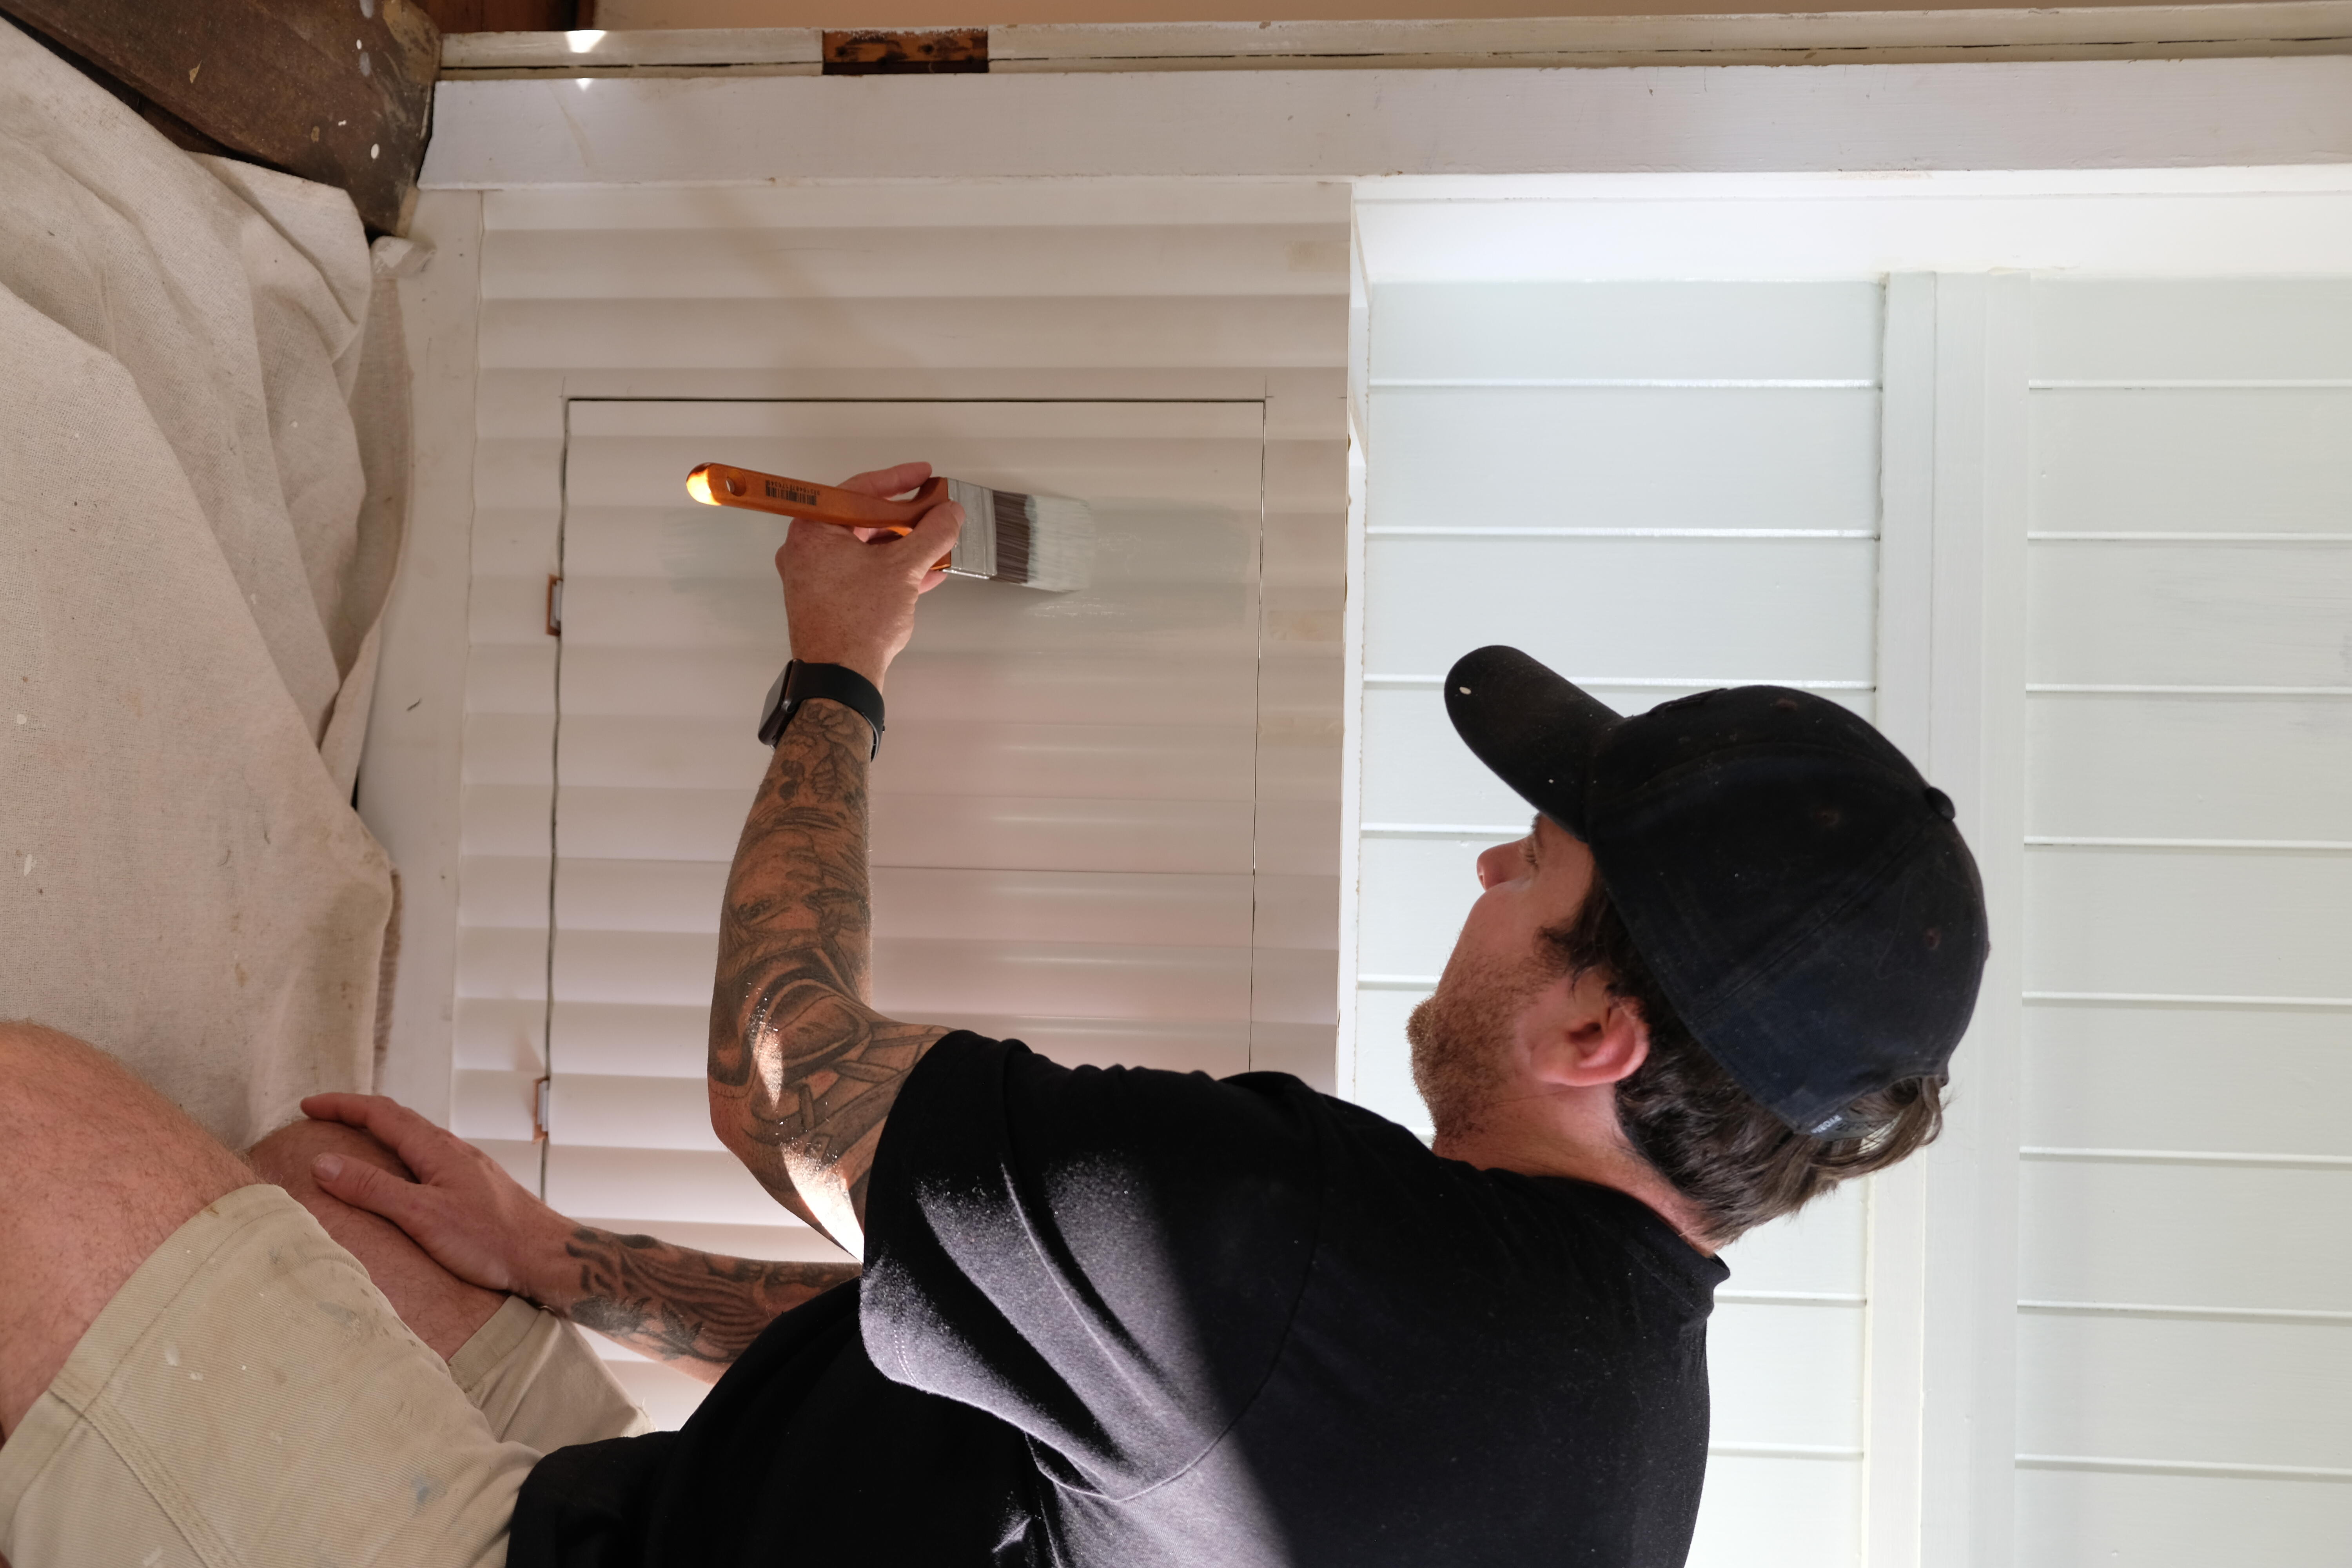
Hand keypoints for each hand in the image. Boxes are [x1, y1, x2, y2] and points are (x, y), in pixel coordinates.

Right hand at [300, 1093, 576, 1308]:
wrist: (546, 1257)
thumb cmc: (491, 1239)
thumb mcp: (422, 1215)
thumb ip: (373, 1188)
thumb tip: (322, 1162)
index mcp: (436, 1148)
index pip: (380, 1113)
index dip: (341, 1106)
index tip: (307, 1106)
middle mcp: (452, 1150)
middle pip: (398, 1119)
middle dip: (356, 1114)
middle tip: (322, 1117)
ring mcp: (465, 1168)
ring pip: (415, 1139)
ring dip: (380, 1134)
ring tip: (352, 1143)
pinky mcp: (473, 1188)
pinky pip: (428, 1160)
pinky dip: (401, 1157)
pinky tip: (400, 1176)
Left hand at [776, 463, 961, 690]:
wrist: (839, 677)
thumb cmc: (859, 620)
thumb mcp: (904, 568)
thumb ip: (932, 534)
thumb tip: (952, 512)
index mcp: (813, 530)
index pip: (859, 490)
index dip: (898, 480)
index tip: (925, 475)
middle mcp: (806, 550)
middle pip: (862, 520)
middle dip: (904, 519)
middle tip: (934, 511)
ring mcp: (814, 578)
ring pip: (864, 550)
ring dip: (902, 547)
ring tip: (937, 543)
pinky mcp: (826, 602)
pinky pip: (861, 574)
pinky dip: (890, 570)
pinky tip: (925, 573)